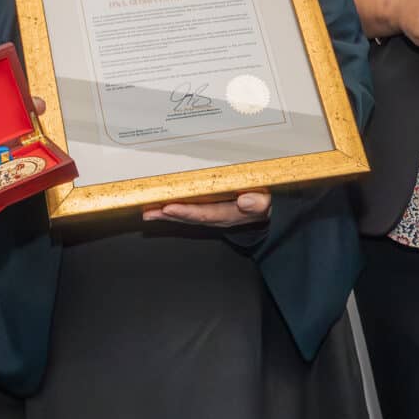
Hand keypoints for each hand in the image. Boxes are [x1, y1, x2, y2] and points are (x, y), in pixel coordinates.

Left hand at [143, 192, 271, 227]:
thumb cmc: (265, 204)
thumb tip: (245, 201)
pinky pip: (189, 211)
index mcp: (230, 214)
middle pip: (190, 217)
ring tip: (149, 211)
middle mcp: (218, 217)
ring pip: (186, 215)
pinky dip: (173, 210)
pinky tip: (159, 208)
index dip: (186, 211)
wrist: (269, 213)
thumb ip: (259, 203)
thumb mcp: (267, 203)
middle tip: (150, 211)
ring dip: (166, 213)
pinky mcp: (209, 211)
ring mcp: (212, 215)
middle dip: (169, 214)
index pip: (205, 213)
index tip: (169, 207)